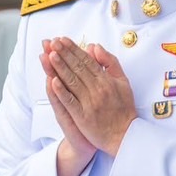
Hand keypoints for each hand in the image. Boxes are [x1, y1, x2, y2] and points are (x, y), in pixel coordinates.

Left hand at [42, 37, 136, 157]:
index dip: (73, 49)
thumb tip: (95, 47)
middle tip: (52, 43)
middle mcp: (97, 90)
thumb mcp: (123, 81)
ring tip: (50, 55)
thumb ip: (110, 62)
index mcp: (106, 80)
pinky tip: (53, 81)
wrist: (125, 135)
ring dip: (60, 68)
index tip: (63, 40)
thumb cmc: (123, 109)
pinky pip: (71, 102)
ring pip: (72, 82)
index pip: (87, 61)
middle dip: (64, 54)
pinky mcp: (83, 117)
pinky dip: (62, 92)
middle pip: (78, 68)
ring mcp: (89, 103)